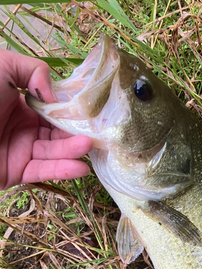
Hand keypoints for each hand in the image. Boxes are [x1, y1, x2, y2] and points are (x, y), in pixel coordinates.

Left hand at [0, 50, 92, 190]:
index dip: (71, 112)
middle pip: (58, 133)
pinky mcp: (17, 173)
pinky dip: (62, 170)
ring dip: (72, 151)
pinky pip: (43, 172)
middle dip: (77, 133)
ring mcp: (21, 151)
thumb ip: (32, 70)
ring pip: (53, 152)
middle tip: (96, 133)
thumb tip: (55, 96)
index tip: (90, 112)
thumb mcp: (1, 66)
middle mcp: (23, 128)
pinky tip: (80, 167)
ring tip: (88, 147)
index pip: (53, 110)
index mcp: (20, 104)